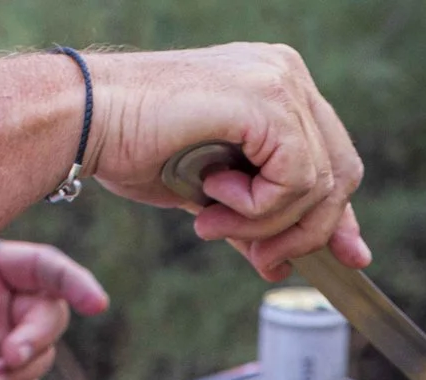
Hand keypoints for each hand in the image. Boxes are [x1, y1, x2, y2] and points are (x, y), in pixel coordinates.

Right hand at [85, 44, 368, 279]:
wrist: (84, 120)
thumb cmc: (136, 148)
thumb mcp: (221, 193)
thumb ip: (273, 215)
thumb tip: (325, 259)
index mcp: (279, 84)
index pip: (336, 159)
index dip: (337, 216)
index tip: (341, 259)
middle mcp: (286, 74)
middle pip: (341, 174)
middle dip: (305, 232)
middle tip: (261, 260)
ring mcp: (279, 81)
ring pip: (318, 184)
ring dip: (267, 225)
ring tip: (213, 222)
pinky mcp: (266, 101)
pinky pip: (295, 180)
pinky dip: (257, 208)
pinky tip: (212, 193)